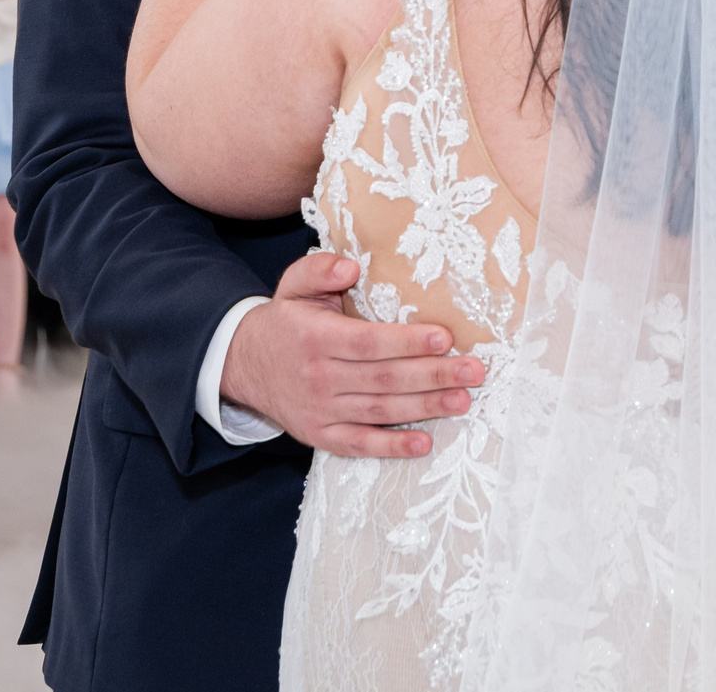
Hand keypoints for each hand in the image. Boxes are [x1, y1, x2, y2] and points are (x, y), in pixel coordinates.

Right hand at [220, 252, 482, 458]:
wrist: (241, 364)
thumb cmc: (284, 321)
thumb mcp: (292, 285)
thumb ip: (319, 268)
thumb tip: (350, 266)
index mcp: (315, 337)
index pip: (369, 342)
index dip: (408, 342)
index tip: (446, 338)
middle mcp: (318, 377)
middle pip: (384, 379)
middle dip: (433, 375)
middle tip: (474, 371)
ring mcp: (319, 411)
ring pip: (379, 412)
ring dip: (424, 408)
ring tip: (462, 400)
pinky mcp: (320, 435)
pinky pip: (359, 445)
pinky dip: (391, 448)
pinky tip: (424, 443)